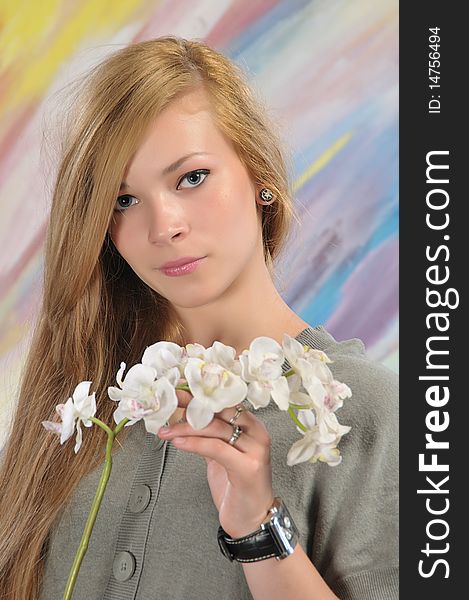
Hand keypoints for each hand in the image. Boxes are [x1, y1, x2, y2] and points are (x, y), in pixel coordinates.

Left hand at [157, 389, 274, 537]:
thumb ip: (209, 435)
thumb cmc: (237, 486)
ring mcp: (255, 450)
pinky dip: (194, 444)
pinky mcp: (248, 468)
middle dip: (190, 405)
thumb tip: (183, 416)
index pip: (224, 401)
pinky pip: (216, 449)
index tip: (177, 390)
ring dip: (185, 427)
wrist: (252, 520)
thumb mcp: (221, 454)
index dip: (200, 394)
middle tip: (167, 403)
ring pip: (215, 429)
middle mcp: (257, 433)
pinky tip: (178, 443)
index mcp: (252, 425)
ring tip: (165, 430)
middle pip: (220, 411)